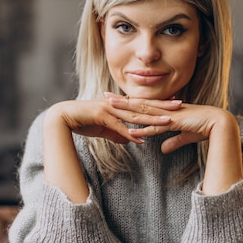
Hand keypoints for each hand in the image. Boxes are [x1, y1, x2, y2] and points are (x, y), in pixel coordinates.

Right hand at [47, 96, 178, 144]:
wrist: (62, 117)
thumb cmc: (82, 121)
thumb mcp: (104, 129)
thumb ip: (118, 133)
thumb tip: (133, 139)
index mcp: (119, 105)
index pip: (143, 103)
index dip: (159, 103)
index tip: (175, 103)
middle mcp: (116, 104)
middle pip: (144, 104)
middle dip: (162, 105)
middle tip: (180, 105)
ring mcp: (109, 109)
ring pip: (135, 114)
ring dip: (152, 118)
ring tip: (167, 121)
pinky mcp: (100, 117)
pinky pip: (118, 126)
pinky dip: (130, 133)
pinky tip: (141, 138)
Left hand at [106, 93, 233, 153]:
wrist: (219, 124)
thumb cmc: (205, 128)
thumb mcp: (185, 136)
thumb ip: (173, 141)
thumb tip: (163, 149)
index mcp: (167, 110)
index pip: (144, 105)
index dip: (129, 103)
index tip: (115, 100)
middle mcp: (166, 110)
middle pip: (139, 104)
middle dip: (121, 101)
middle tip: (105, 97)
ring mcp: (169, 115)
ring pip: (144, 112)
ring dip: (127, 110)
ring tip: (111, 108)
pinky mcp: (175, 123)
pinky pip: (156, 127)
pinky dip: (143, 129)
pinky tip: (131, 130)